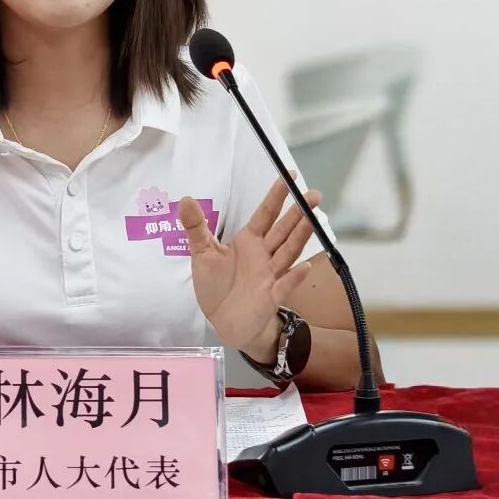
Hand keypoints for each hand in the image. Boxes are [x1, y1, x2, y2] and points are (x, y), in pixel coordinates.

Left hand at [178, 174, 319, 358]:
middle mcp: (264, 254)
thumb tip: (185, 198)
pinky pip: (284, 286)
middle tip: (313, 194)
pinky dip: (294, 277)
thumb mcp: (201, 253)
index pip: (265, 214)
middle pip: (283, 230)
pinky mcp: (270, 297)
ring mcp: (270, 275)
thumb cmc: (216, 286)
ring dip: (300, 236)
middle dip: (298, 212)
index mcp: (248, 241)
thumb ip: (195, 227)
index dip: (277, 196)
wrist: (223, 322)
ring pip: (288, 251)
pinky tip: (304, 266)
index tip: (290, 176)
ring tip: (312, 218)